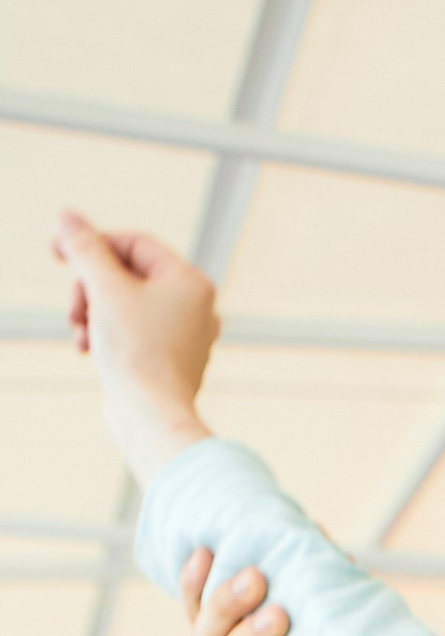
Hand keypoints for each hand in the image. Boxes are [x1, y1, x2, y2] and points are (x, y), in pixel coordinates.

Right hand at [55, 214, 219, 486]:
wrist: (151, 418)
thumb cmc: (136, 352)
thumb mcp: (104, 289)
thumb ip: (85, 249)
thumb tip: (67, 217)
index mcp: (191, 282)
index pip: (134, 243)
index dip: (93, 244)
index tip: (59, 254)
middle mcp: (195, 307)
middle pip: (126, 275)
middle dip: (90, 289)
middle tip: (73, 309)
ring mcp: (182, 336)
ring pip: (123, 305)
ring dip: (92, 313)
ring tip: (80, 334)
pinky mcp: (165, 360)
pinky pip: (130, 332)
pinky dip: (105, 335)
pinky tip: (87, 349)